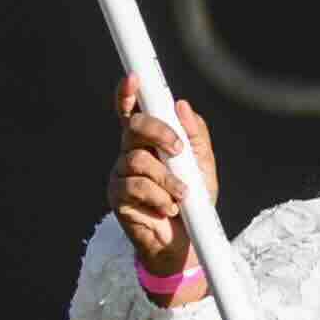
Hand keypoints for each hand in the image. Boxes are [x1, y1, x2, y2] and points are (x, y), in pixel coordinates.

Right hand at [110, 85, 219, 272]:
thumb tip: (182, 105)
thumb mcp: (203, 166)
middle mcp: (131, 152)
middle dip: (158, 132)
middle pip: (133, 126)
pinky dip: (158, 196)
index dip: (129, 94)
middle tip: (178, 150)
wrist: (186, 241)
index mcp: (149, 141)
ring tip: (182, 195)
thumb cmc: (193, 200)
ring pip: (137, 159)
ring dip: (166, 178)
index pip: (134, 112)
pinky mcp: (117, 196)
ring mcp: (121, 173)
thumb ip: (196, 136)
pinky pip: (134, 186)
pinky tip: (168, 208)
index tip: (134, 78)